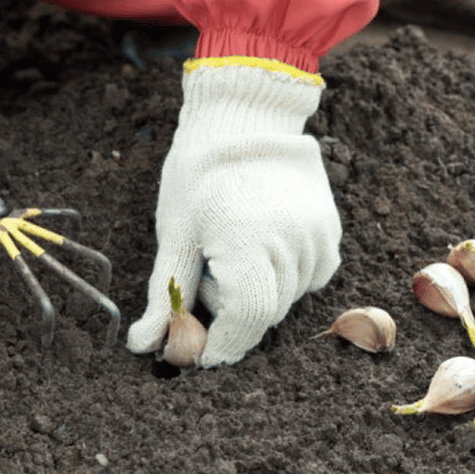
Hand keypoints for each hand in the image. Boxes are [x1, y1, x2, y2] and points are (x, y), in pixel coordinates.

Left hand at [126, 59, 341, 366]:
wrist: (245, 119)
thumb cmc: (200, 174)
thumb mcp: (174, 233)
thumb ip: (165, 293)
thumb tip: (143, 344)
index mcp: (246, 239)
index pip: (245, 319)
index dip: (223, 345)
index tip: (201, 354)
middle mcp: (291, 241)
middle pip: (264, 314)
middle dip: (232, 314)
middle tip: (207, 274)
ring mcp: (317, 237)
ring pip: (286, 299)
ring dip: (257, 293)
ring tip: (233, 249)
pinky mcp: (331, 233)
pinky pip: (307, 279)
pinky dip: (282, 277)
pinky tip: (260, 244)